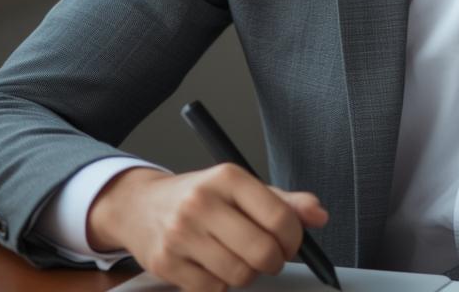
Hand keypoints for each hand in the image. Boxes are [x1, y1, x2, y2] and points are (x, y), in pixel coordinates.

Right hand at [87, 164, 327, 290]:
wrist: (138, 206)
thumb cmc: (200, 197)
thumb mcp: (242, 189)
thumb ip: (284, 201)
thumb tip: (319, 215)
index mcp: (228, 178)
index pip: (279, 217)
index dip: (295, 239)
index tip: (292, 244)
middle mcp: (202, 203)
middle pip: (262, 251)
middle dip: (274, 261)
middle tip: (270, 257)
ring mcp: (180, 234)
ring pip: (239, 274)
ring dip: (248, 274)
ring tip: (240, 259)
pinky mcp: (164, 262)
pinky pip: (212, 288)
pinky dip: (221, 284)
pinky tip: (214, 267)